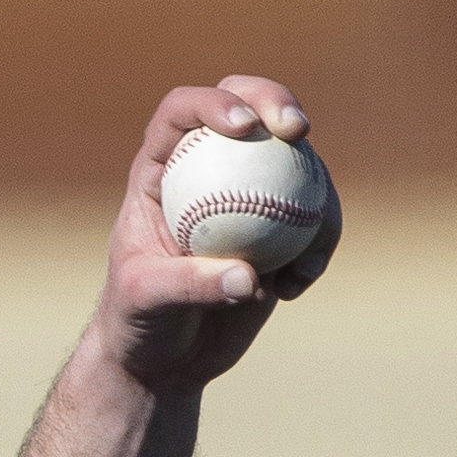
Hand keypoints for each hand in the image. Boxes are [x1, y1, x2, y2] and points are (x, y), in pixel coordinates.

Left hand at [83, 76, 337, 395]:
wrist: (164, 357)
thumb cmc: (137, 322)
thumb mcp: (146, 302)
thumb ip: (190, 285)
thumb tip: (249, 277)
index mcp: (159, 169)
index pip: (182, 112)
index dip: (214, 103)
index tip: (244, 127)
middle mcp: (206, 168)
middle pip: (247, 107)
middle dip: (276, 100)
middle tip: (297, 129)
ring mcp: (249, 193)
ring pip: (296, 163)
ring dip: (315, 193)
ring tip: (303, 257)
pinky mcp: (282, 228)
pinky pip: (315, 218)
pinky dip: (319, 244)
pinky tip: (299, 283)